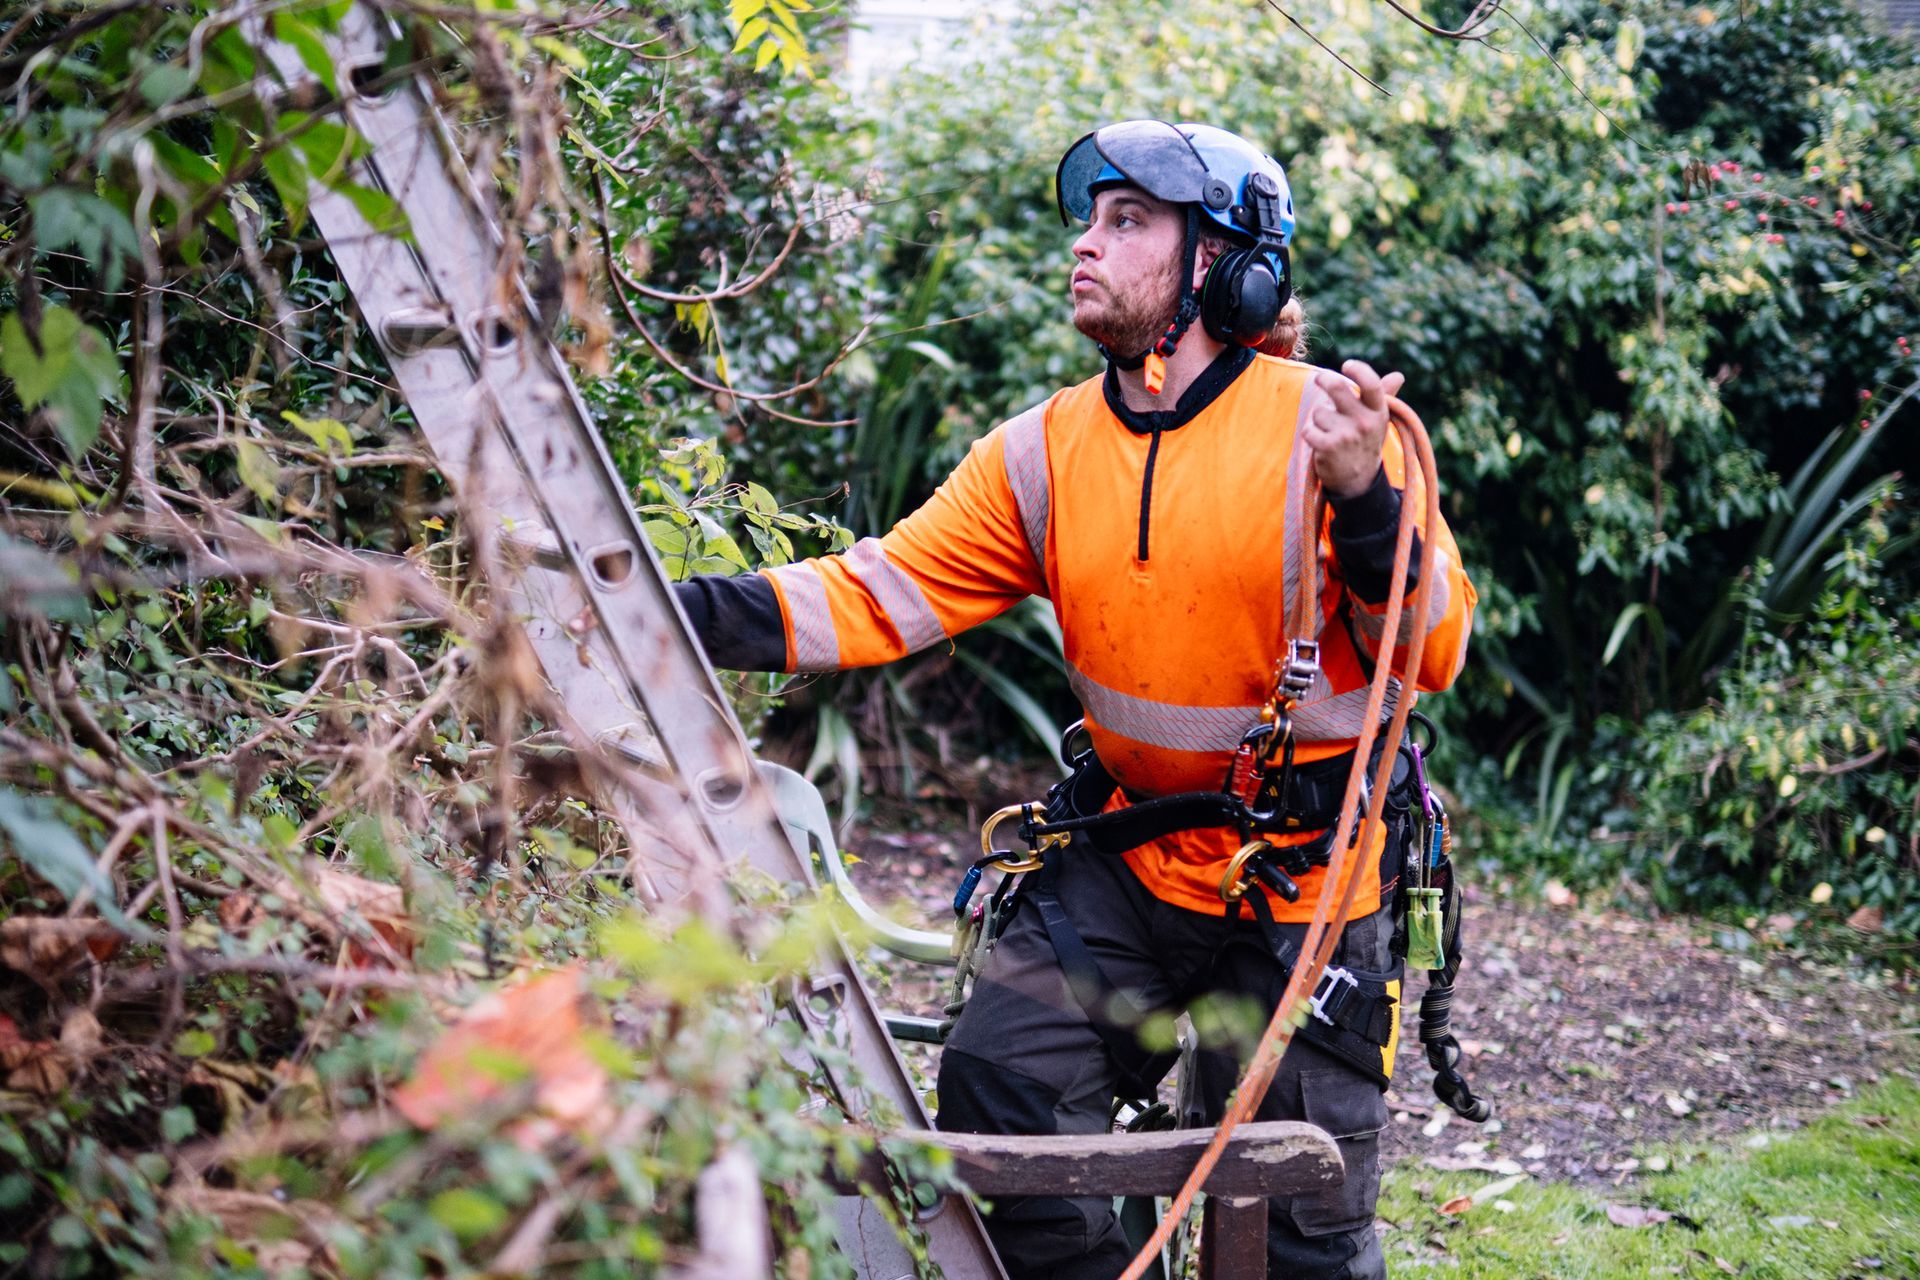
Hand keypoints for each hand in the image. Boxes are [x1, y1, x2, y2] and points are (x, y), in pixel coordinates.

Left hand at [1306, 360, 1404, 498]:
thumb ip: (1384, 396)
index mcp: (1377, 412)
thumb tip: (1398, 376)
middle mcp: (1364, 422)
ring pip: (1319, 412)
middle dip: (1323, 380)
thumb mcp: (1378, 420)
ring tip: (1330, 431)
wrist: (1358, 481)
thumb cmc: (1365, 443)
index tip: (1347, 365)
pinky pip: (1308, 429)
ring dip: (1318, 419)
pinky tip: (1319, 442)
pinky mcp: (1329, 448)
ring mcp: (1347, 435)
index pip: (1371, 385)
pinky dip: (1309, 433)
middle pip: (1337, 387)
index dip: (1359, 370)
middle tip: (1319, 379)